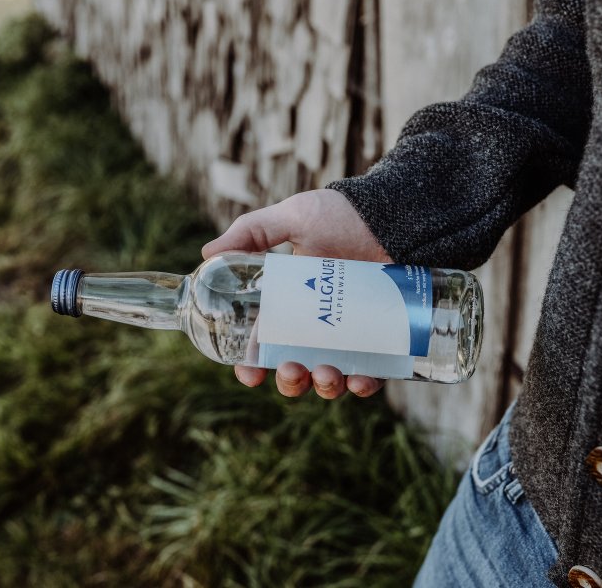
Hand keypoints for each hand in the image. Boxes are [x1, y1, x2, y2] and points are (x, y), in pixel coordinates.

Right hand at [202, 189, 390, 398]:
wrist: (394, 215)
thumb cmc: (342, 215)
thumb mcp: (293, 218)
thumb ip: (251, 232)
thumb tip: (207, 254)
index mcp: (290, 305)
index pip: (264, 344)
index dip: (251, 365)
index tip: (248, 373)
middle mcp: (318, 327)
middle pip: (296, 370)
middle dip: (289, 381)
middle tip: (292, 368)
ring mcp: (350, 336)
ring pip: (330, 379)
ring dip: (323, 386)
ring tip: (326, 373)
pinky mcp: (382, 340)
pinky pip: (371, 374)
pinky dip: (363, 384)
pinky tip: (359, 379)